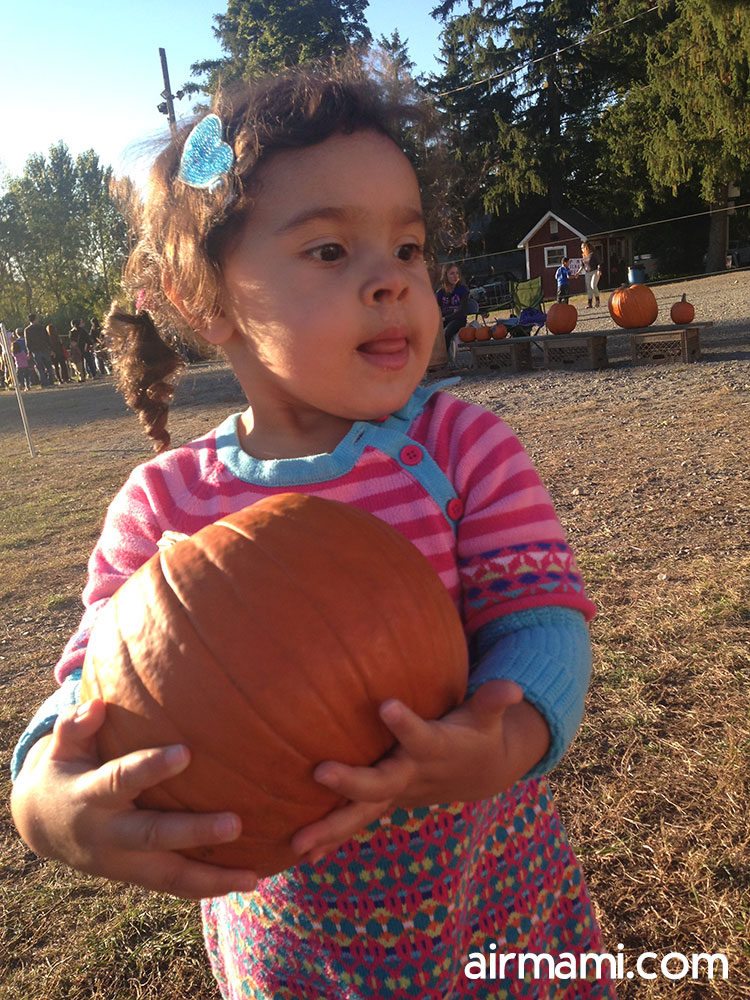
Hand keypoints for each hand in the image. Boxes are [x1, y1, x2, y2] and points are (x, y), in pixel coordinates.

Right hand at [10, 699, 257, 898]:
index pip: (120, 780)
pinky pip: (176, 886)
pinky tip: (251, 880)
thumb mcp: (61, 748)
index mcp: (89, 796)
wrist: (43, 828)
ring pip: (169, 877)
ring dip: (212, 878)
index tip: (186, 752)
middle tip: (236, 824)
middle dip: (193, 832)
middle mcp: (108, 835)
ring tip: (254, 876)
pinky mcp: (138, 876)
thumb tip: (95, 705)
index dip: (150, 768)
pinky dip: (211, 886)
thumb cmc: (66, 772)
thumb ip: (75, 727)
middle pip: (152, 836)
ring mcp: (124, 863)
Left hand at [292, 680, 547, 863]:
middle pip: (380, 783)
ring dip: (330, 828)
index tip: (387, 704)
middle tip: (320, 770)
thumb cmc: (475, 733)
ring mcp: (395, 794)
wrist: (477, 774)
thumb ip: (491, 701)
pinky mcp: (382, 803)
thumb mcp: (485, 717)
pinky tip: (295, 853)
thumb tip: (513, 687)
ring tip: (297, 842)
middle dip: (351, 781)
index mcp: (434, 750)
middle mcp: (411, 776)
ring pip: (360, 814)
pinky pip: (353, 823)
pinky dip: (328, 839)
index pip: (420, 736)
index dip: (406, 724)